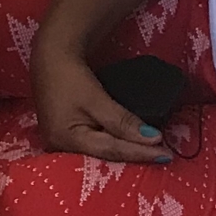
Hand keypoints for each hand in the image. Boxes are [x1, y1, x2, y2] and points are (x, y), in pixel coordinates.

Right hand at [32, 41, 170, 164]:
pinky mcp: (65, 138)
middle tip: (162, 157)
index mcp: (66, 140)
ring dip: (125, 153)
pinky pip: (93, 147)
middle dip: (134, 157)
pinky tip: (128, 147)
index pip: (112, 151)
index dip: (140, 153)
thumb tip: (152, 138)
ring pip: (100, 153)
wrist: (49, 58)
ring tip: (150, 154)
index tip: (166, 155)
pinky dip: (112, 146)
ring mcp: (61, 145)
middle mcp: (61, 148)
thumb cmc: (68, 76)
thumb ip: (122, 121)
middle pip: (105, 157)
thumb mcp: (96, 98)